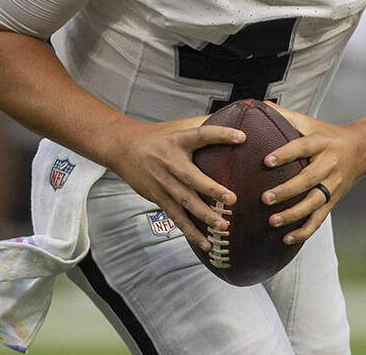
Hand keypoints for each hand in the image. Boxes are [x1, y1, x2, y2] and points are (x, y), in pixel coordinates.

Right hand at [108, 116, 245, 251]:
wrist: (123, 149)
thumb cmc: (156, 137)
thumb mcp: (177, 127)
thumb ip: (201, 125)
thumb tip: (232, 121)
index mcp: (178, 140)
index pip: (202, 135)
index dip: (221, 135)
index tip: (242, 138)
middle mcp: (170, 162)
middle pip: (192, 178)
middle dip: (212, 190)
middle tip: (232, 200)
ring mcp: (163, 182)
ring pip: (184, 202)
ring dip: (204, 216)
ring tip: (222, 226)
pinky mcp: (158, 197)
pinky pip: (176, 217)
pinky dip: (190, 231)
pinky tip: (205, 243)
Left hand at [259, 103, 365, 245]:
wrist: (362, 149)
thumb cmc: (327, 134)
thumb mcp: (309, 122)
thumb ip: (284, 115)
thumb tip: (257, 104)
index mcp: (321, 143)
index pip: (302, 147)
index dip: (285, 154)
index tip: (266, 161)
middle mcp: (329, 164)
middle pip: (308, 180)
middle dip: (287, 191)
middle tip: (264, 198)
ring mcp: (333, 185)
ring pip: (314, 203)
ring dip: (293, 214)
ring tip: (272, 221)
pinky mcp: (334, 200)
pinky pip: (319, 218)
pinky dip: (304, 231)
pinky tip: (287, 239)